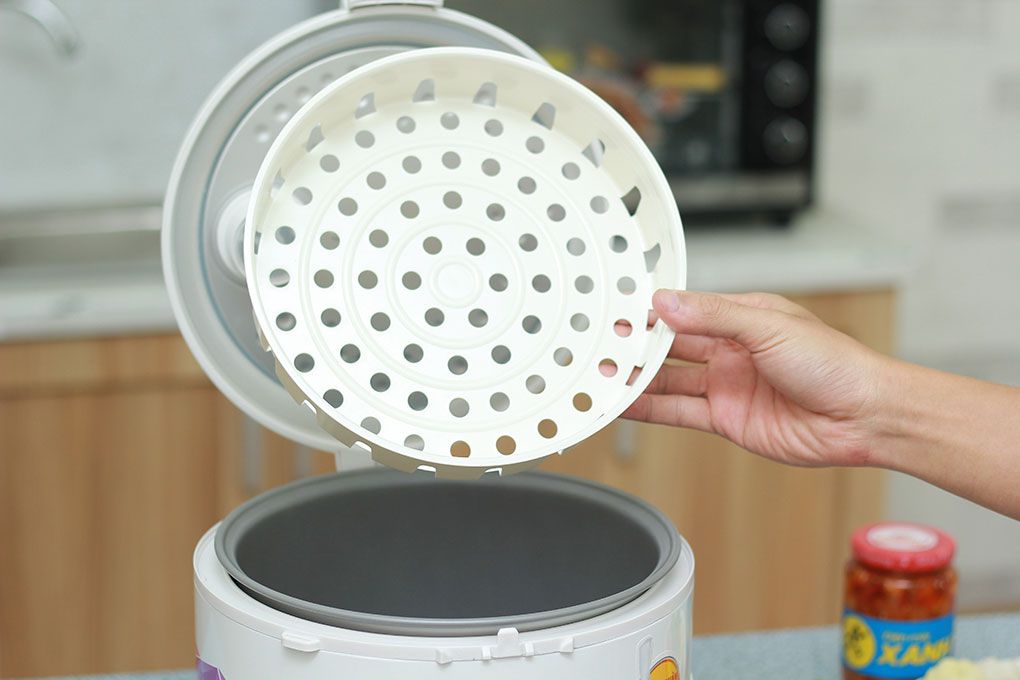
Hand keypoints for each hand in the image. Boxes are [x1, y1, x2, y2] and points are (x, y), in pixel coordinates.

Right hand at [623, 290, 893, 467]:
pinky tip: (625, 404)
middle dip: (635, 345)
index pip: (684, 309)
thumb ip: (712, 315)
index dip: (651, 311)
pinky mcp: (727, 420)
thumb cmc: (834, 364)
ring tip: (600, 375)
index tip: (618, 311)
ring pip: (669, 380)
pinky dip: (650, 409)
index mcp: (742, 316)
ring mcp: (727, 386)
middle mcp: (730, 350)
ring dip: (636, 378)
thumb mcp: (768, 326)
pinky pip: (679, 411)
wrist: (863, 417)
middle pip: (670, 346)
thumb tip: (666, 303)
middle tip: (599, 345)